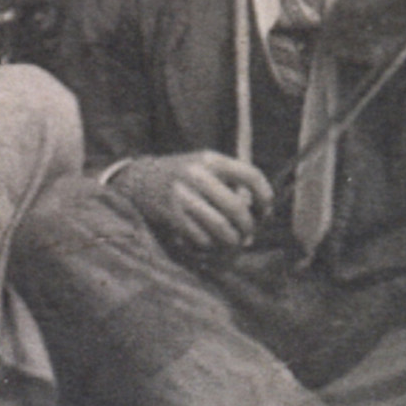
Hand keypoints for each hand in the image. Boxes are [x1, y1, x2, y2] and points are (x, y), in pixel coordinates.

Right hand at [114, 151, 271, 251]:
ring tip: (234, 242)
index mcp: (211, 159)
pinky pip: (202, 238)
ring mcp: (183, 196)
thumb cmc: (182, 174)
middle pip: (237, 208)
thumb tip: (258, 216)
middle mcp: (198, 175)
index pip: (250, 175)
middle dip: (249, 226)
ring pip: (221, 227)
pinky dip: (212, 246)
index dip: (265, 196)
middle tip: (249, 233)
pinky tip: (213, 244)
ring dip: (233, 241)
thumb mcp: (206, 165)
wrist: (140, 179)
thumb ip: (231, 182)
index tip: (266, 210)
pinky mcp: (172, 216)